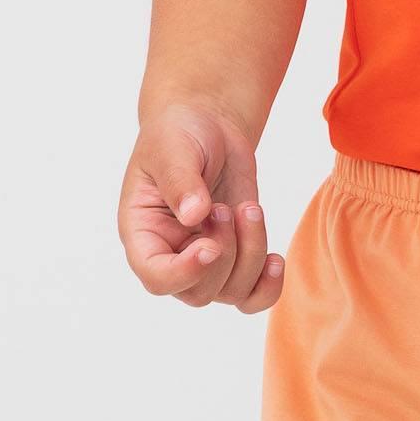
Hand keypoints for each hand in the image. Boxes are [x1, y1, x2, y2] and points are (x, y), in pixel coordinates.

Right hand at [118, 100, 284, 311]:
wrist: (208, 125)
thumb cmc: (179, 135)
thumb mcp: (172, 149)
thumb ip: (180, 181)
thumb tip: (194, 216)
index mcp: (144, 233)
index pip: (156, 277)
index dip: (184, 273)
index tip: (210, 245)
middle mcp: (172, 254)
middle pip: (199, 292)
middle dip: (225, 253)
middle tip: (227, 208)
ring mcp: (205, 259)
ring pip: (232, 292)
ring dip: (251, 255)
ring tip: (250, 209)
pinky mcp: (236, 254)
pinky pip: (253, 294)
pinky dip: (268, 285)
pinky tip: (275, 258)